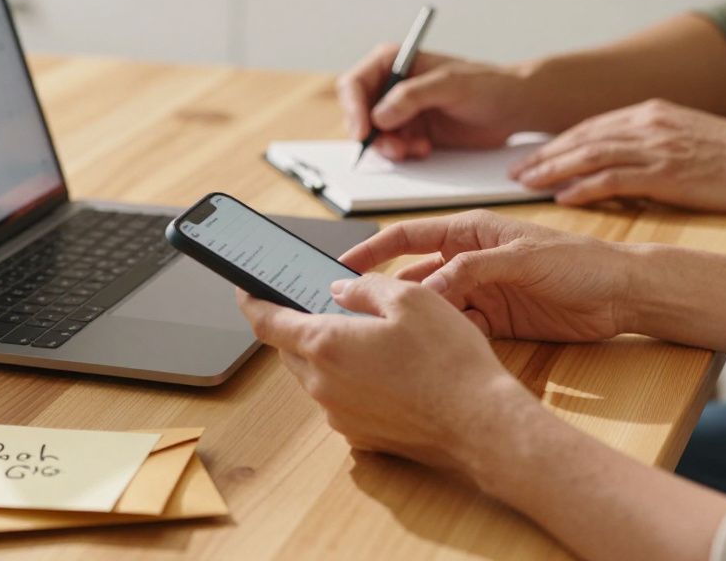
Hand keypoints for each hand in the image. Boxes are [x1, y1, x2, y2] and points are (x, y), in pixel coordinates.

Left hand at [237, 275, 533, 470]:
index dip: (252, 302)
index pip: (267, 322)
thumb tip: (340, 291)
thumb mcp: (410, 299)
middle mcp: (323, 385)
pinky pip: (341, 400)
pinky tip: (388, 372)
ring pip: (317, 376)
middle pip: (292, 349)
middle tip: (323, 306)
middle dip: (300, 325)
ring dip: (330, 354)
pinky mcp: (360, 436)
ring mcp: (339, 415)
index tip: (244, 290)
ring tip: (370, 337)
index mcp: (326, 345)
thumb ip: (364, 289)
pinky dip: (351, 381)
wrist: (480, 423)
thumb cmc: (449, 361)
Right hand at [336, 44, 529, 160]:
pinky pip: (393, 148)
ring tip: (417, 148)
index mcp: (394, 62)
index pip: (355, 84)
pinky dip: (403, 154)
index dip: (353, 109)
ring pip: (374, 135)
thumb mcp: (451, 85)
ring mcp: (400, 111)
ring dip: (390, 147)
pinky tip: (425, 149)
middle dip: (373, 135)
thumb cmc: (488, 85)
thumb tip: (380, 114)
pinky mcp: (412, 132)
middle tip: (396, 149)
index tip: (364, 132)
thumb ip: (413, 96)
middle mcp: (392, 86)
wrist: (513, 108)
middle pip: (359, 113)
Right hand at [341, 210, 633, 341]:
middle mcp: (470, 260)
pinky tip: (434, 347)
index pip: (408, 236)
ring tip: (391, 336)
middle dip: (387, 294)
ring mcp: (480, 292)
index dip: (373, 249)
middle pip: (415, 276)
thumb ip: (471, 269)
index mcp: (471, 231)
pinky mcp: (494, 321)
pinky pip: (457, 328)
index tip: (343, 266)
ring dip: (415, 320)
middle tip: (359, 313)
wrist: (623, 296)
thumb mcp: (521, 258)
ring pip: (433, 306)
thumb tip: (428, 287)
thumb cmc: (581, 261)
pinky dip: (444, 337)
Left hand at [509, 99, 725, 210]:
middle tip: (513, 171)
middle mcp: (647, 124)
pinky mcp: (665, 173)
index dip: (558, 142)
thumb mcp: (687, 138)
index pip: (591, 126)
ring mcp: (656, 147)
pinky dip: (583, 188)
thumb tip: (619, 159)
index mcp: (651, 113)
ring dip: (553, 170)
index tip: (532, 155)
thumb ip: (651, 142)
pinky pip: (612, 179)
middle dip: (544, 155)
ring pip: (589, 155)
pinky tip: (563, 198)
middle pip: (581, 137)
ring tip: (525, 184)